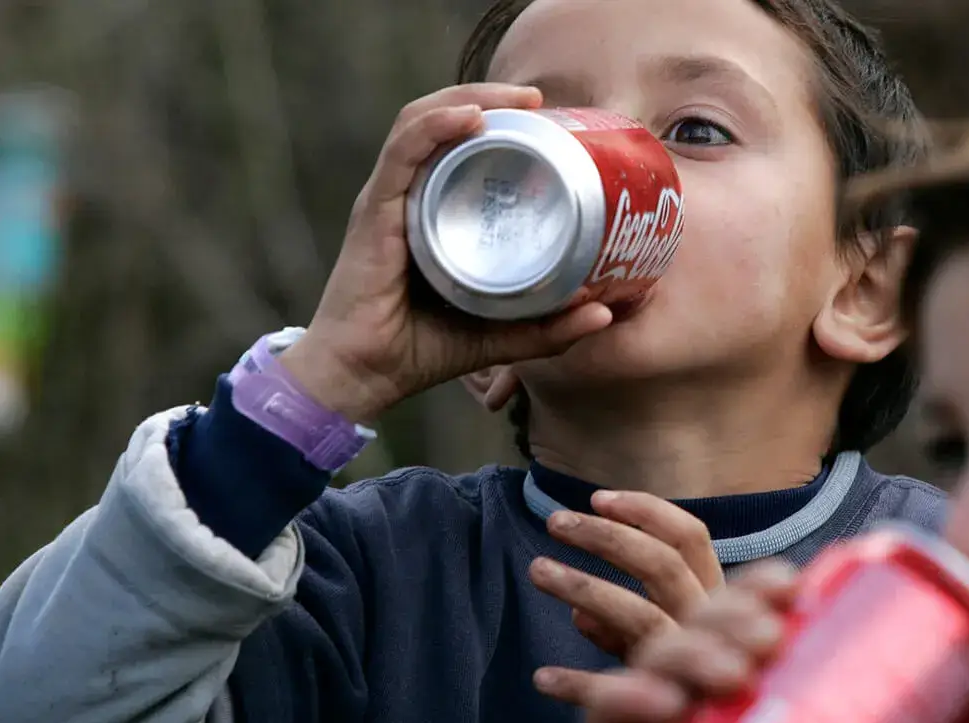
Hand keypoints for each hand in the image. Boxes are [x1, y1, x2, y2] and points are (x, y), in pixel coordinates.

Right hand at [277, 84, 614, 421]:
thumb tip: (605, 314)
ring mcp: (388, 200)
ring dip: (470, 99)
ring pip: (423, 123)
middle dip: (491, 99)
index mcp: (432, 213)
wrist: (362, 378)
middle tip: (540, 101)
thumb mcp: (500, 336)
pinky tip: (470, 117)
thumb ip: (548, 327)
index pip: (460, 148)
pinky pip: (403, 152)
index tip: (550, 122)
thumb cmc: (420, 351)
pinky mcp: (374, 212)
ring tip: (516, 100)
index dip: (501, 124)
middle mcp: (408, 196)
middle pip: (444, 122)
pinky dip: (436, 127)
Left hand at [528, 491, 724, 703]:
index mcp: (716, 602)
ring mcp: (691, 664)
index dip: (648, 512)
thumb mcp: (662, 657)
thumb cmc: (688, 698)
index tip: (599, 498)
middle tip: (555, 522)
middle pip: (661, 564)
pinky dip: (577, 684)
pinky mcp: (667, 708)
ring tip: (536, 569)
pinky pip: (615, 691)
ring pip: (638, 613)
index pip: (691, 539)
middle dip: (605, 536)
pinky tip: (543, 680)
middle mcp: (710, 627)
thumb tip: (580, 617)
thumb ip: (628, 633)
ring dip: (582, 587)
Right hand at [560, 562, 936, 722]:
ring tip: (731, 676)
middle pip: (706, 617)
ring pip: (663, 651)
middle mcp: (689, 673)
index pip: (746, 607)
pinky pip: (608, 703)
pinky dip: (631, 696)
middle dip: (738, 616)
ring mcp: (645, 698)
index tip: (795, 589)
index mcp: (735, 671)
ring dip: (695, 652)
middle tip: (771, 640)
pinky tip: (663, 707)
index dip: (764, 587)